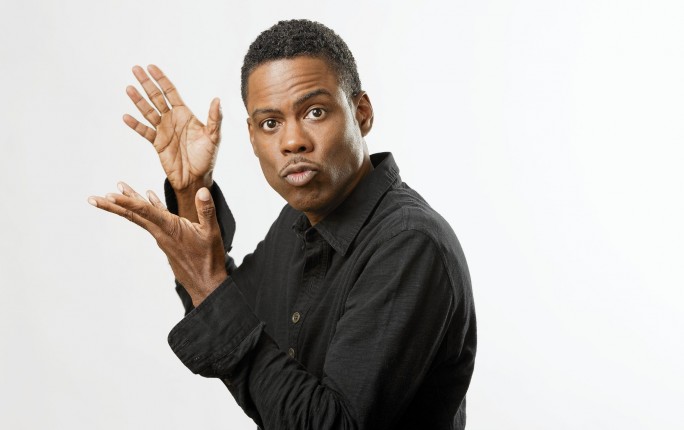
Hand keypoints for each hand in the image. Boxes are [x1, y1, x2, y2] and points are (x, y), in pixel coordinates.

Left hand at [88, 182, 226, 306]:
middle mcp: (161, 233)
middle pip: (133, 215)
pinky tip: (149, 197)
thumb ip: (206, 210)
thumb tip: (201, 190)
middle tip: (92, 198)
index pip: (145, 212)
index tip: (109, 195)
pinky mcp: (168, 240)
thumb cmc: (209, 259)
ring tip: (117, 190)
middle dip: (113, 206)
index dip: (127, 202)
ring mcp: (163, 237)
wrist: (206, 283)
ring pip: (142, 217)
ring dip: (128, 204)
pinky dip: (150, 208)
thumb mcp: (212, 233)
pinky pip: (154, 221)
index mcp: (171, 229)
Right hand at [124, 65, 221, 220]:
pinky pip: (144, 131)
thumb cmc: (207, 157)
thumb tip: (217, 99)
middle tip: (135, 69)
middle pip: (156, 97)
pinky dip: (135, 125)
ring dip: (138, 100)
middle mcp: (172, 119)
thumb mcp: (213, 137)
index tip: (151, 67)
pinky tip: (126, 116)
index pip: (170, 92)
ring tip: (129, 88)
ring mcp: (163, 130)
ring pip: (147, 111)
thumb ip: (214, 119)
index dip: (161, 79)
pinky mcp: (156, 143)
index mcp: (185, 114)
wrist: (196, 178)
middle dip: (146, 83)